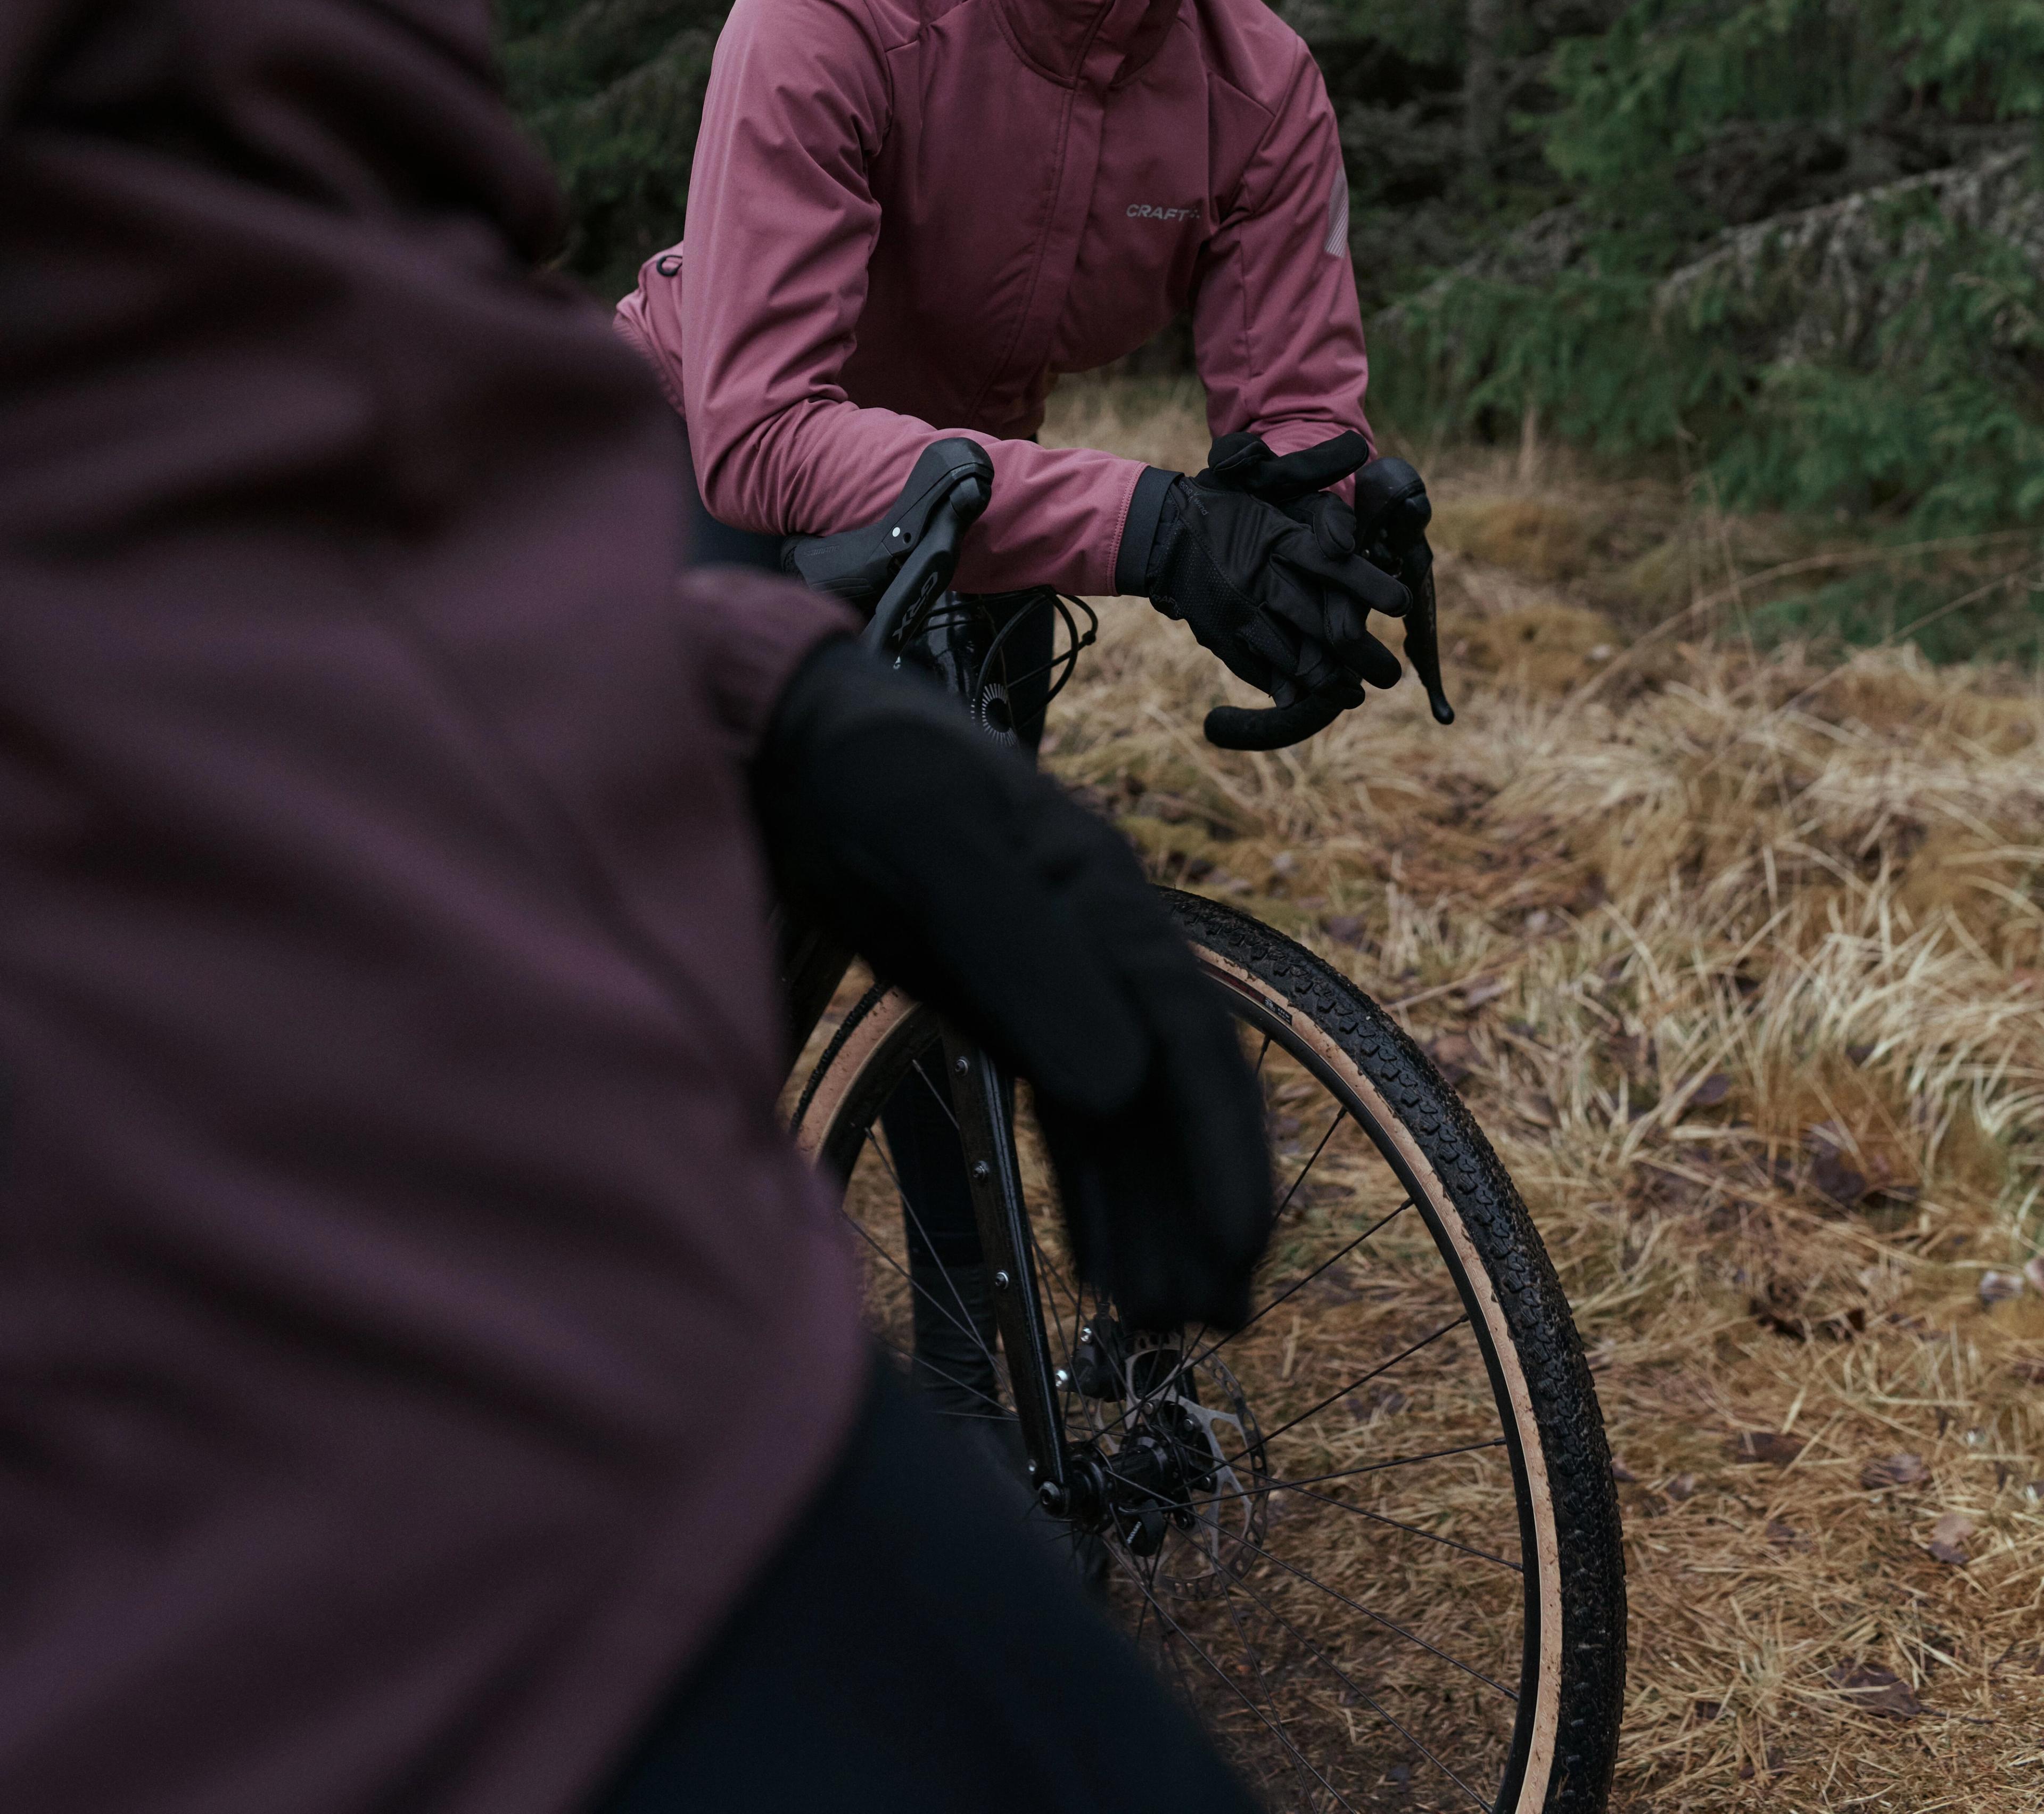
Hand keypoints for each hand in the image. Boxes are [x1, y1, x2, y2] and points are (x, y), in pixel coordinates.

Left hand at [755, 641, 1272, 1331]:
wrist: (793, 738)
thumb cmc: (864, 767)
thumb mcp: (932, 837)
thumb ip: (1020, 951)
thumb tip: (1115, 1082)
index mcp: (1103, 894)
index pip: (1189, 1037)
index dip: (1220, 1146)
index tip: (1238, 1246)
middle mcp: (1096, 943)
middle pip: (1174, 1092)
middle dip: (1203, 1205)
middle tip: (1215, 1324)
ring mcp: (1053, 981)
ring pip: (1126, 1121)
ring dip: (1153, 1218)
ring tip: (1165, 1325)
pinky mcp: (1003, 1009)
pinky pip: (1068, 1119)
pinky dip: (1093, 1195)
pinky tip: (1103, 1269)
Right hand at [1133, 456, 1407, 704]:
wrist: (1159, 533)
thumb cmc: (1222, 504)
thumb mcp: (1263, 478)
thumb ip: (1310, 466)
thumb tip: (1355, 444)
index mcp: (1276, 537)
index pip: (1331, 562)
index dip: (1367, 583)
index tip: (1401, 602)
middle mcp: (1260, 578)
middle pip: (1319, 624)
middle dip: (1361, 653)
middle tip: (1391, 675)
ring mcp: (1238, 613)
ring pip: (1292, 656)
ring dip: (1328, 679)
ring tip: (1356, 692)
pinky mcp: (1220, 636)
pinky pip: (1259, 670)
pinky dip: (1286, 687)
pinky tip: (1310, 697)